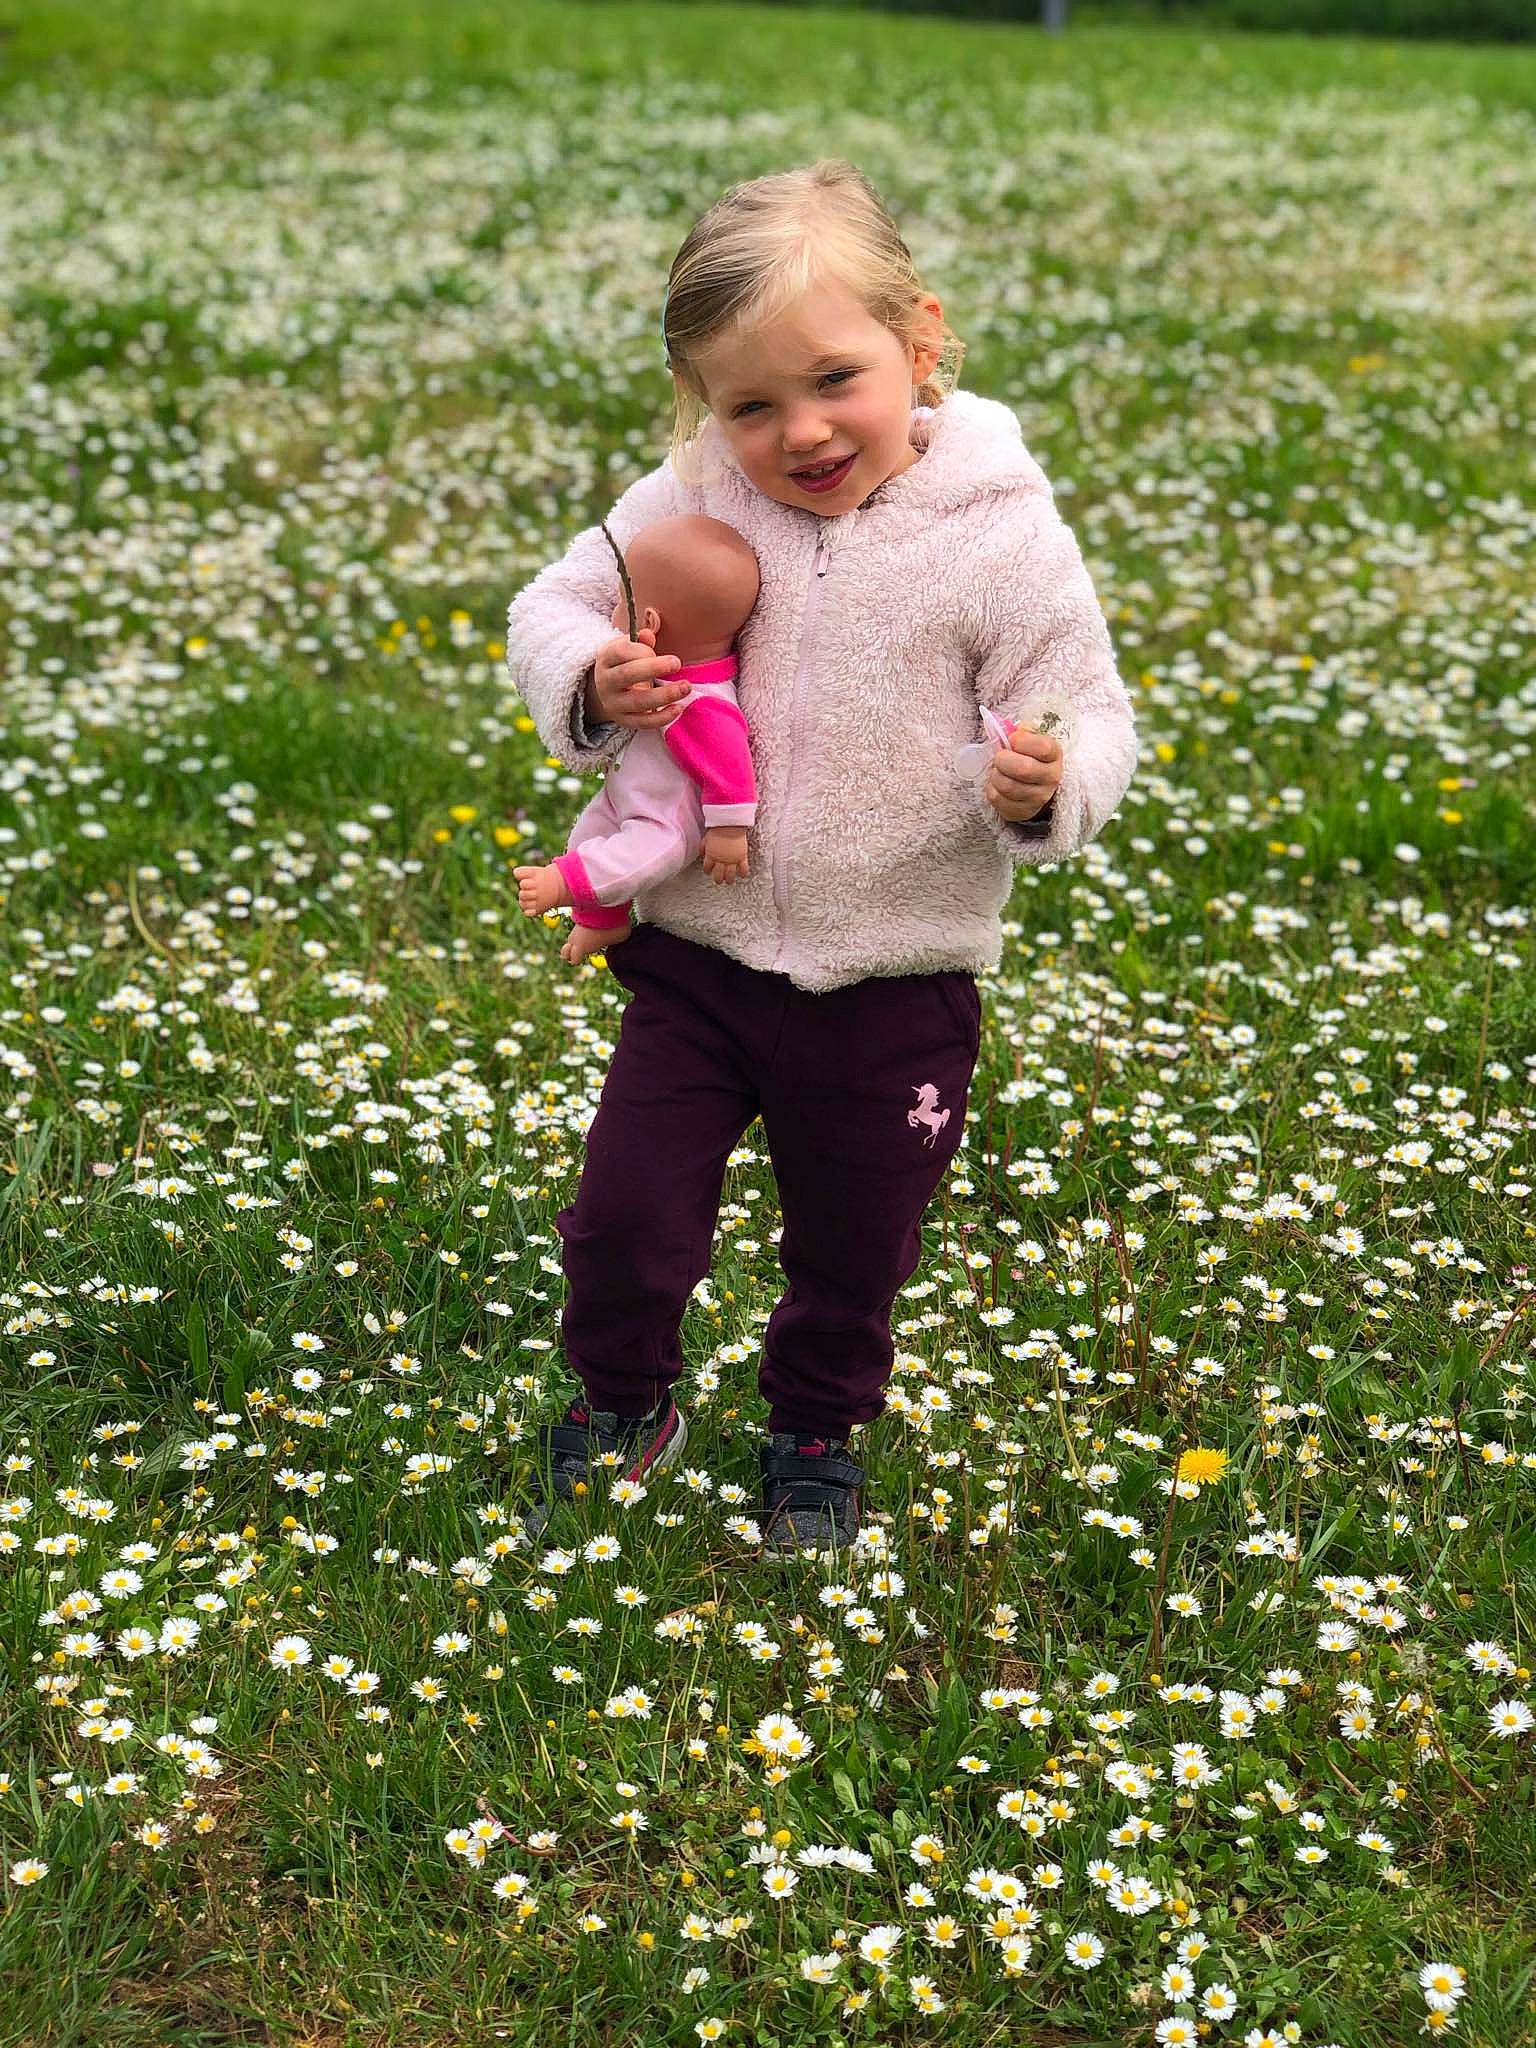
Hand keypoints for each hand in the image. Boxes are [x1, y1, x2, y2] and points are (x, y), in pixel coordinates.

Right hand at [591, 607, 691, 727]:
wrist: (606, 690)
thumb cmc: (624, 663)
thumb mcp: (627, 648)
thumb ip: (640, 641)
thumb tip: (649, 634)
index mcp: (606, 658)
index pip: (620, 652)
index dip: (641, 650)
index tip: (656, 650)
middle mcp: (606, 681)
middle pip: (627, 674)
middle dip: (654, 668)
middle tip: (677, 663)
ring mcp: (613, 703)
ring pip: (638, 701)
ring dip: (664, 695)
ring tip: (686, 687)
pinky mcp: (623, 720)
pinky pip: (643, 722)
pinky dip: (662, 717)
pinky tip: (679, 708)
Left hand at [700, 825, 749, 883]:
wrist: (730, 825)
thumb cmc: (718, 829)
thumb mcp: (706, 838)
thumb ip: (703, 847)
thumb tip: (702, 853)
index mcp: (711, 856)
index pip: (707, 868)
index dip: (707, 871)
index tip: (708, 872)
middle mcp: (721, 860)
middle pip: (718, 875)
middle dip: (717, 879)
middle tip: (718, 881)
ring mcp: (732, 860)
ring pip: (730, 875)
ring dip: (729, 880)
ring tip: (729, 881)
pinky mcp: (741, 857)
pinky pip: (743, 869)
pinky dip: (743, 873)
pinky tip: (742, 875)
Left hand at [984, 722, 1061, 823]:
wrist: (1033, 785)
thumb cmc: (1028, 756)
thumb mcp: (1030, 739)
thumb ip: (1022, 732)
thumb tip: (1012, 730)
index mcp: (1054, 755)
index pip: (1042, 747)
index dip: (1022, 741)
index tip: (1012, 739)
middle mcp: (1051, 778)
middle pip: (1023, 768)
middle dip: (1003, 759)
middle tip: (1000, 757)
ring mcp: (1039, 797)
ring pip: (1008, 786)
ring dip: (996, 775)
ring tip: (997, 770)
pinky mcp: (1022, 811)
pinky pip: (998, 799)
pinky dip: (991, 788)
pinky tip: (997, 784)